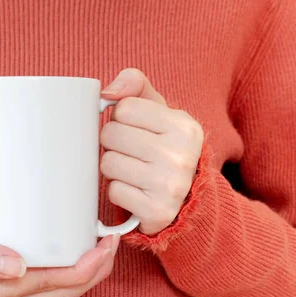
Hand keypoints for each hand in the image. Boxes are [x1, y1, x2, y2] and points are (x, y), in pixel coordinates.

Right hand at [0, 213, 118, 296]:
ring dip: (84, 276)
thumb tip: (16, 267)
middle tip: (111, 243)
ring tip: (101, 250)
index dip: (84, 268)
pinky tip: (74, 258)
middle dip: (93, 272)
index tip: (104, 244)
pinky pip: (43, 291)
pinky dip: (66, 277)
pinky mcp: (3, 295)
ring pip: (56, 296)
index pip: (51, 285)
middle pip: (61, 294)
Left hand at [99, 68, 203, 235]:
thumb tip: (107, 92)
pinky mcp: (157, 211)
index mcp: (184, 126)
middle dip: (113, 143)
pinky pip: (114, 191)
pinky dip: (119, 191)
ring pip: (108, 163)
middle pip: (110, 135)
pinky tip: (136, 191)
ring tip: (133, 170)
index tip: (135, 129)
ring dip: (113, 168)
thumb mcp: (159, 111)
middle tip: (131, 152)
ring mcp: (170, 185)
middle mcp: (181, 155)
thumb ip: (135, 85)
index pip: (123, 108)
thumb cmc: (164, 147)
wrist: (188, 199)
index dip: (121, 118)